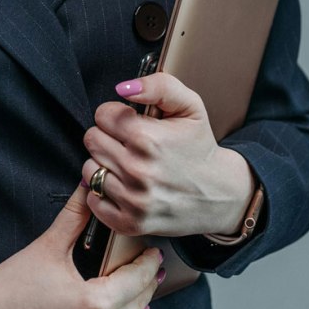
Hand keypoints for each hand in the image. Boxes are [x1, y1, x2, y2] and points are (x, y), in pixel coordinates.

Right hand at [0, 186, 162, 308]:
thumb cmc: (7, 286)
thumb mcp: (47, 245)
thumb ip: (75, 215)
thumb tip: (90, 186)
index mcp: (92, 303)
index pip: (137, 280)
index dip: (148, 263)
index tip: (154, 252)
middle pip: (138, 306)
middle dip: (145, 284)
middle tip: (150, 266)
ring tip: (138, 290)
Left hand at [81, 71, 253, 238]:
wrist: (219, 195)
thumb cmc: (200, 148)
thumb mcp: (190, 107)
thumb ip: (158, 86)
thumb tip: (123, 88)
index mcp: (148, 139)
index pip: (102, 115)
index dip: (116, 115)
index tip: (131, 123)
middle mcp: (138, 170)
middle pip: (91, 140)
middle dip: (108, 137)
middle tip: (130, 144)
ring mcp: (133, 200)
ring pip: (89, 169)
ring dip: (104, 164)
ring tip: (128, 164)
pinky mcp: (130, 223)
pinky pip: (93, 200)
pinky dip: (103, 193)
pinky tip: (124, 186)